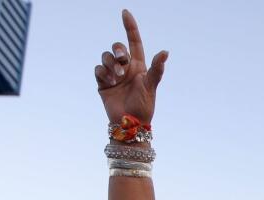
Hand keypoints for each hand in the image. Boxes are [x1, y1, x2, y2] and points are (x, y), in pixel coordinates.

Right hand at [95, 10, 167, 125]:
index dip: (129, 26)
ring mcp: (113, 75)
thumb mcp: (151, 86)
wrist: (130, 124)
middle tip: (123, 62)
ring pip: (106, 56)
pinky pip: (98, 69)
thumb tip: (165, 52)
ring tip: (116, 77)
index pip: (133, 40)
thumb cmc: (144, 106)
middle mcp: (125, 67)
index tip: (125, 12)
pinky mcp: (102, 83)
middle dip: (118, 51)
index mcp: (138, 65)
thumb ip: (156, 69)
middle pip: (117, 47)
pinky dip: (102, 72)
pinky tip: (109, 81)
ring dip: (110, 63)